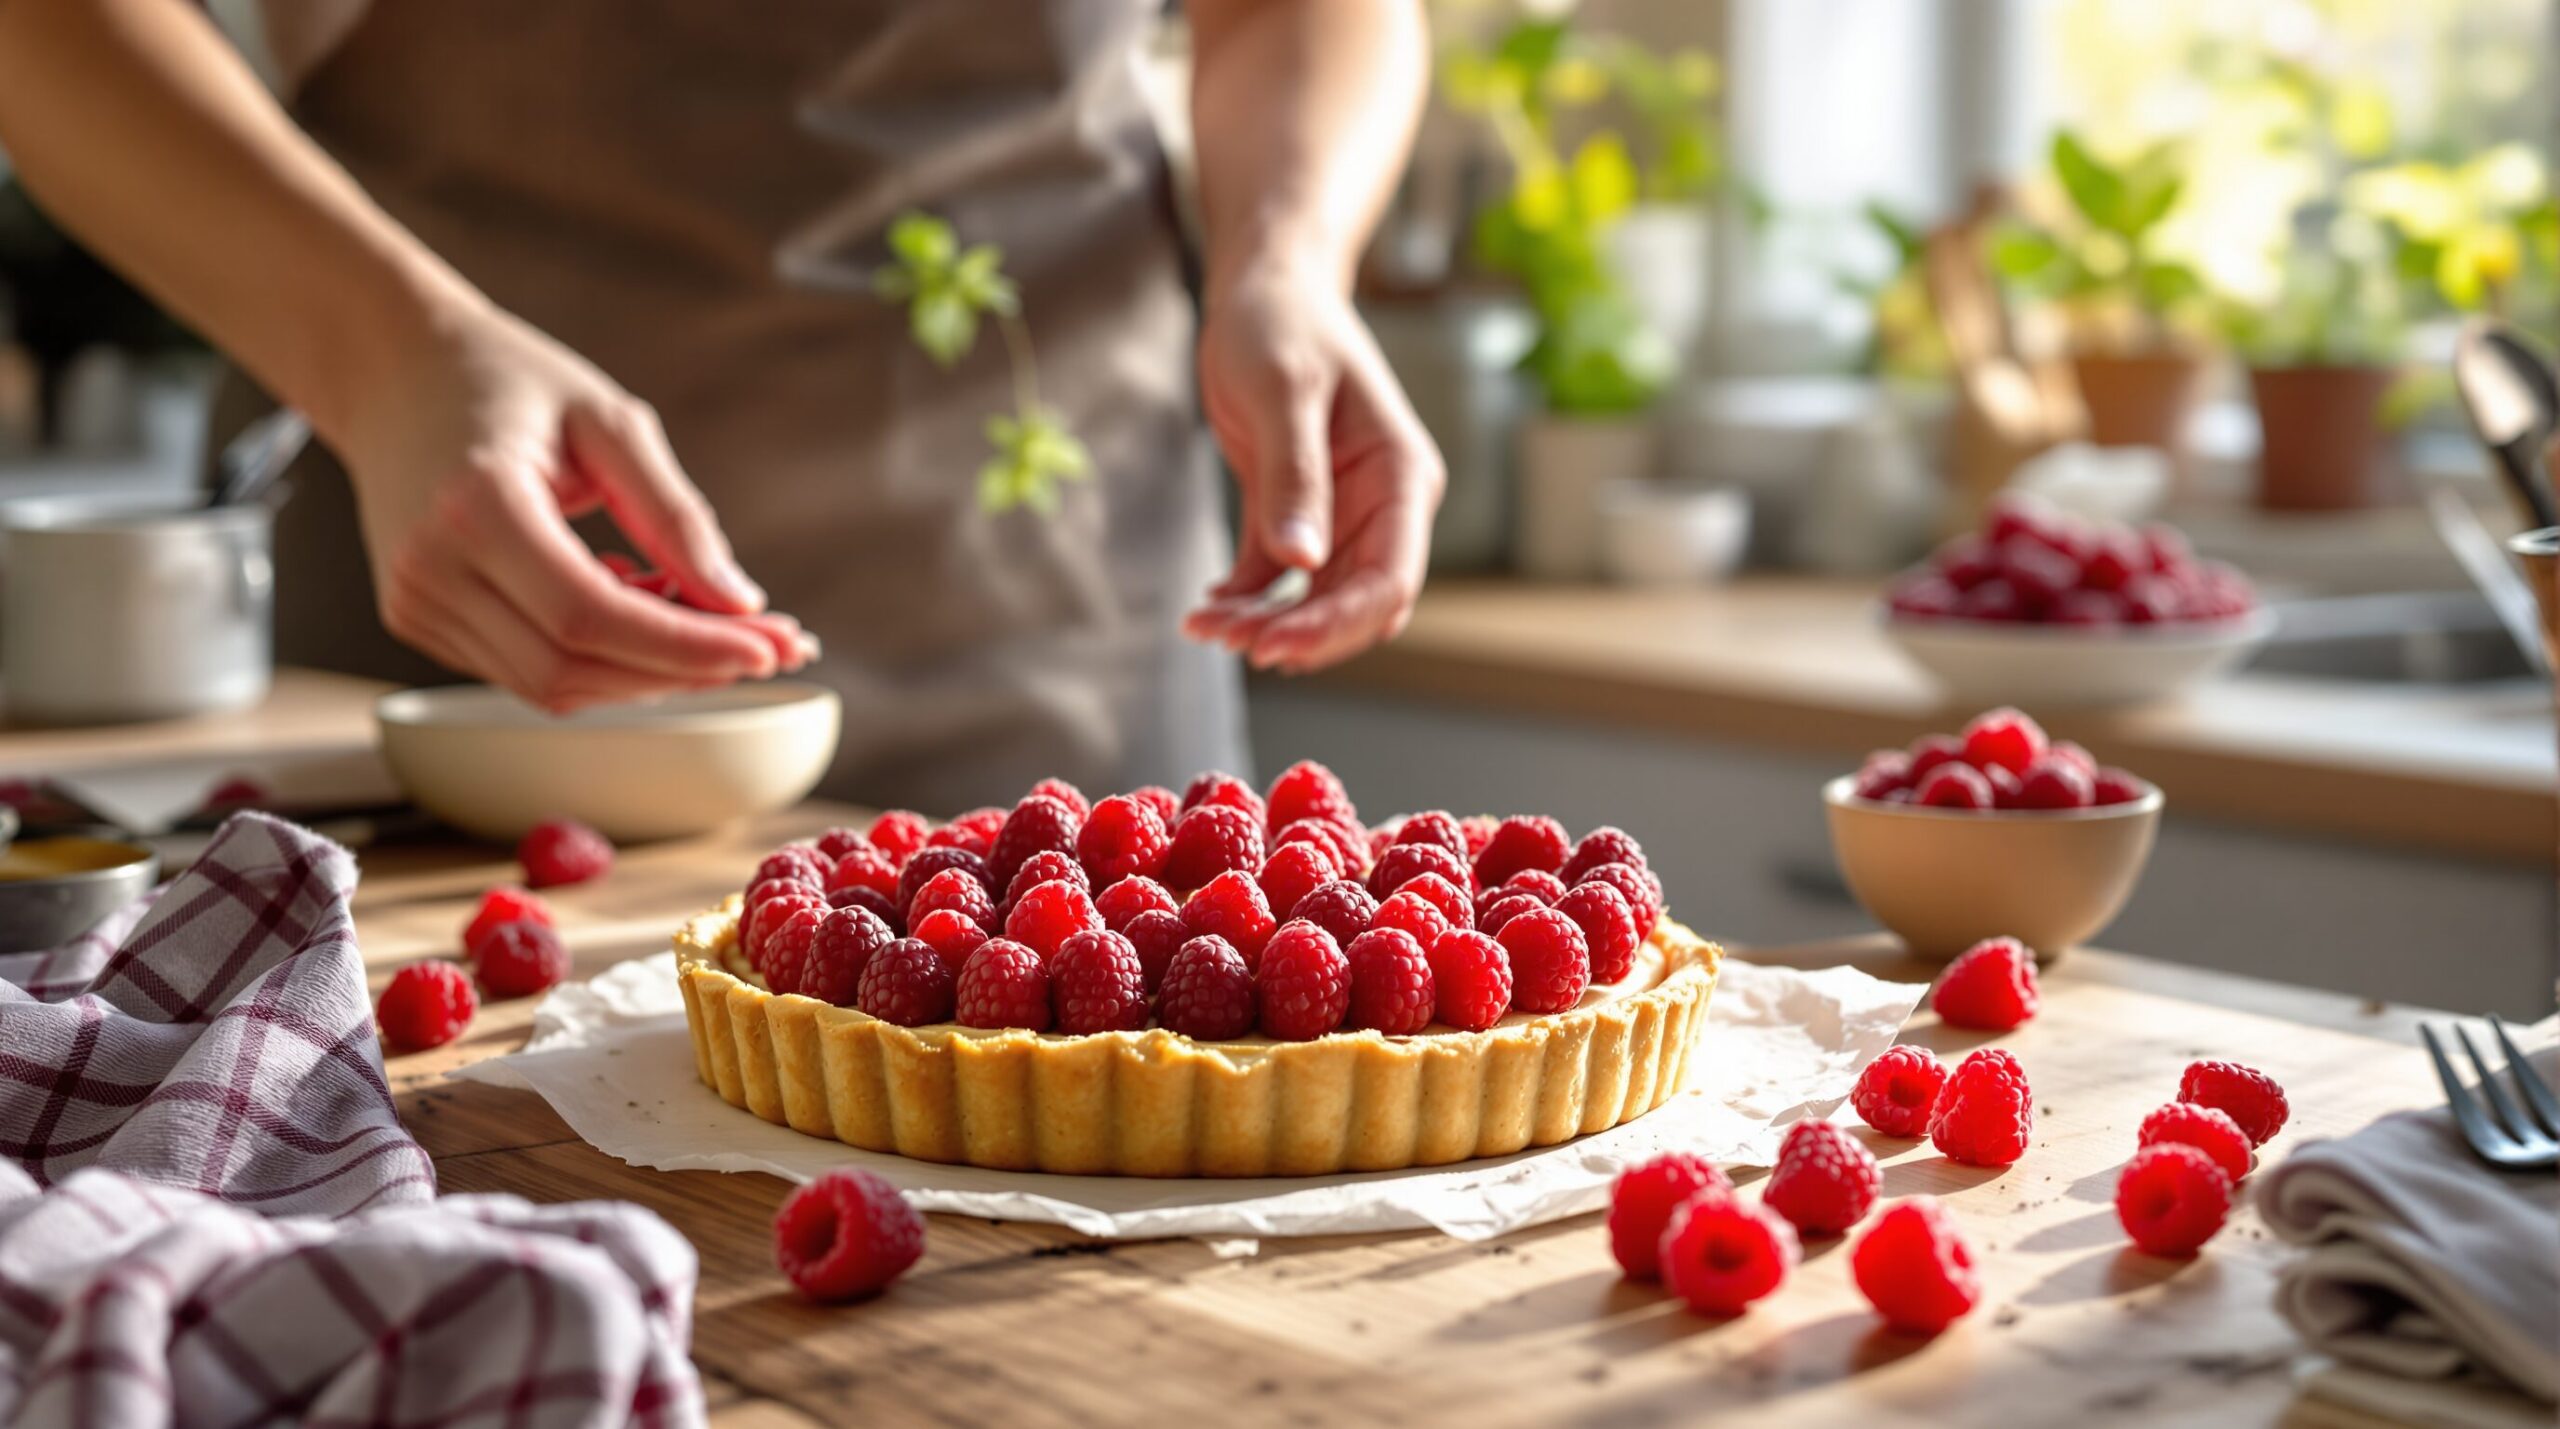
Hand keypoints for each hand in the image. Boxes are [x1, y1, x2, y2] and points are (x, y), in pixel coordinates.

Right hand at [330, 297, 813, 712]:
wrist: (395, 371)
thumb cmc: (508, 382)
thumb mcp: (609, 421)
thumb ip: (675, 514)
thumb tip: (740, 603)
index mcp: (475, 506)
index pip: (591, 616)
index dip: (685, 647)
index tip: (769, 647)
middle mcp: (432, 568)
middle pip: (574, 667)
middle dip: (684, 668)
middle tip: (771, 643)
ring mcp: (415, 602)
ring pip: (553, 685)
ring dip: (647, 669)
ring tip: (705, 616)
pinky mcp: (417, 619)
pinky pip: (527, 671)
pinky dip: (601, 657)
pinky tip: (634, 604)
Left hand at [1187, 263, 1443, 672]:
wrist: (1265, 289)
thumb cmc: (1283, 324)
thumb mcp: (1284, 392)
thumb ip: (1295, 476)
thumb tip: (1302, 562)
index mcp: (1400, 476)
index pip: (1389, 579)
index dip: (1337, 623)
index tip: (1274, 643)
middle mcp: (1381, 506)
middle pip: (1356, 604)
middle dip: (1298, 633)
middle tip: (1225, 640)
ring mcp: (1341, 515)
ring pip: (1316, 602)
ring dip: (1266, 624)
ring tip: (1205, 625)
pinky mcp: (1295, 515)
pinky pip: (1279, 580)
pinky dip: (1247, 601)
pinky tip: (1208, 607)